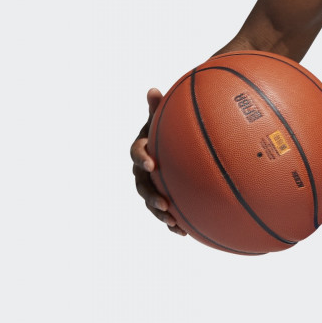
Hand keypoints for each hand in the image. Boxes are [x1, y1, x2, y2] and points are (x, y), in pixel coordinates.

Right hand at [129, 87, 186, 235]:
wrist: (172, 144)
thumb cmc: (167, 127)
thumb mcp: (162, 117)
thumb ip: (158, 108)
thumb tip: (153, 90)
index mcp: (142, 148)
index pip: (136, 153)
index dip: (142, 158)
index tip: (152, 163)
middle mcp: (142, 169)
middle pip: (142, 184)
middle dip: (151, 195)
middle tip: (164, 203)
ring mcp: (151, 184)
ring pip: (151, 201)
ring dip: (159, 213)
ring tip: (172, 221)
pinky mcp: (162, 195)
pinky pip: (165, 211)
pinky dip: (172, 223)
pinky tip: (185, 232)